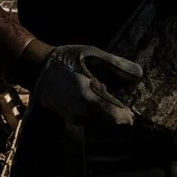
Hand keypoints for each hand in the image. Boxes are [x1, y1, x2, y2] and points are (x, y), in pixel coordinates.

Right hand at [24, 41, 143, 127]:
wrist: (37, 68)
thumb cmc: (65, 59)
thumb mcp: (91, 54)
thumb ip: (116, 64)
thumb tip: (139, 74)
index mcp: (88, 98)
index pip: (118, 118)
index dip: (131, 114)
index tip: (137, 103)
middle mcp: (81, 113)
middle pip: (112, 122)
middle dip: (121, 112)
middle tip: (126, 96)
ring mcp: (74, 118)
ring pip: (102, 122)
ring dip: (110, 111)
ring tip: (110, 92)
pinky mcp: (70, 118)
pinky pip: (91, 119)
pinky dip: (98, 110)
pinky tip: (96, 94)